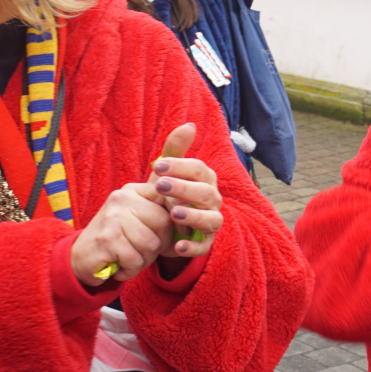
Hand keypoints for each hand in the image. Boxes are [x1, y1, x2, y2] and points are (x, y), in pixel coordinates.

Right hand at [69, 123, 222, 284]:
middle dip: (154, 245)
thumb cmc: (122, 234)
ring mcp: (112, 217)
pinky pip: (135, 260)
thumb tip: (191, 125)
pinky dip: (130, 268)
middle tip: (135, 245)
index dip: (166, 224)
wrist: (84, 259)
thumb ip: (169, 175)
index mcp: (134, 189)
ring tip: (126, 253)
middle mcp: (122, 197)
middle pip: (162, 227)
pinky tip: (118, 262)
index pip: (169, 204)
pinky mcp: (105, 239)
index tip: (150, 230)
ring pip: (150, 246)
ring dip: (142, 258)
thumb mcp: (148, 207)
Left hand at [150, 122, 223, 248]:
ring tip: (173, 214)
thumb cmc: (170, 193)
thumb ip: (175, 150)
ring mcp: (211, 221)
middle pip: (205, 192)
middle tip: (160, 186)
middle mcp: (213, 200)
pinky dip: (193, 247)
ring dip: (193, 216)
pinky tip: (178, 246)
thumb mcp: (168, 173)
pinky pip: (204, 246)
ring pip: (211, 219)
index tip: (158, 165)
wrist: (167, 225)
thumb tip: (190, 124)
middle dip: (184, 188)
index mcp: (205, 180)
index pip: (199, 169)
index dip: (180, 166)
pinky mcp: (206, 242)